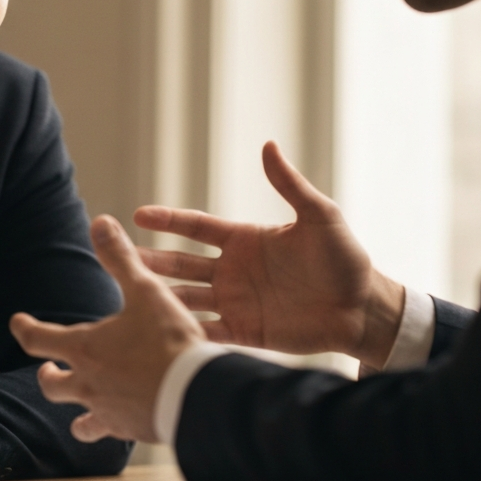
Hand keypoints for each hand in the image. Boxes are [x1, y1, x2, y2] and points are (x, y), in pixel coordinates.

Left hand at [10, 215, 204, 443]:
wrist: (194, 395)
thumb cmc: (168, 341)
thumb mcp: (145, 291)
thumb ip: (120, 258)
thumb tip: (100, 223)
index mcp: (86, 348)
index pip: (40, 339)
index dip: (26, 328)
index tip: (18, 322)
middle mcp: (89, 384)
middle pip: (53, 385)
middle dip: (48, 375)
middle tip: (48, 370)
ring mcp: (108, 412)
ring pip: (79, 418)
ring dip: (74, 410)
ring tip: (78, 410)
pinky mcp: (131, 430)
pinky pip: (110, 434)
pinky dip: (109, 428)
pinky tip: (118, 425)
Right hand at [135, 141, 404, 368]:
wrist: (363, 308)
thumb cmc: (345, 258)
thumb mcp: (319, 216)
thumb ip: (289, 185)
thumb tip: (267, 146)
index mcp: (246, 239)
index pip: (197, 227)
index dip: (168, 220)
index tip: (138, 215)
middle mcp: (234, 270)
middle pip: (182, 263)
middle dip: (151, 260)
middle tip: (118, 258)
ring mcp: (237, 302)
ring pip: (186, 297)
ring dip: (159, 296)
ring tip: (129, 295)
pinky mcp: (246, 331)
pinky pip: (207, 332)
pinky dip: (184, 332)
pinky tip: (160, 334)